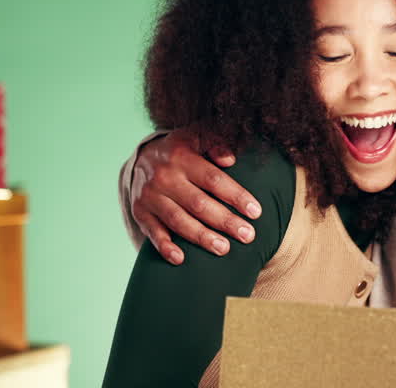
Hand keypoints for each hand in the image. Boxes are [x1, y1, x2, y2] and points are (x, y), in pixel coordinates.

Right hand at [130, 127, 261, 264]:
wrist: (142, 157)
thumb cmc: (181, 150)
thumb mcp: (196, 138)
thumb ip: (215, 144)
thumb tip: (230, 159)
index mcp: (182, 156)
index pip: (213, 179)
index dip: (235, 196)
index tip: (255, 212)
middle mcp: (164, 177)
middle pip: (199, 204)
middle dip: (225, 221)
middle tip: (248, 236)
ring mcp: (150, 196)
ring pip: (178, 220)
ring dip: (202, 237)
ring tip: (224, 249)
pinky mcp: (140, 212)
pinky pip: (152, 232)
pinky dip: (165, 247)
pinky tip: (180, 259)